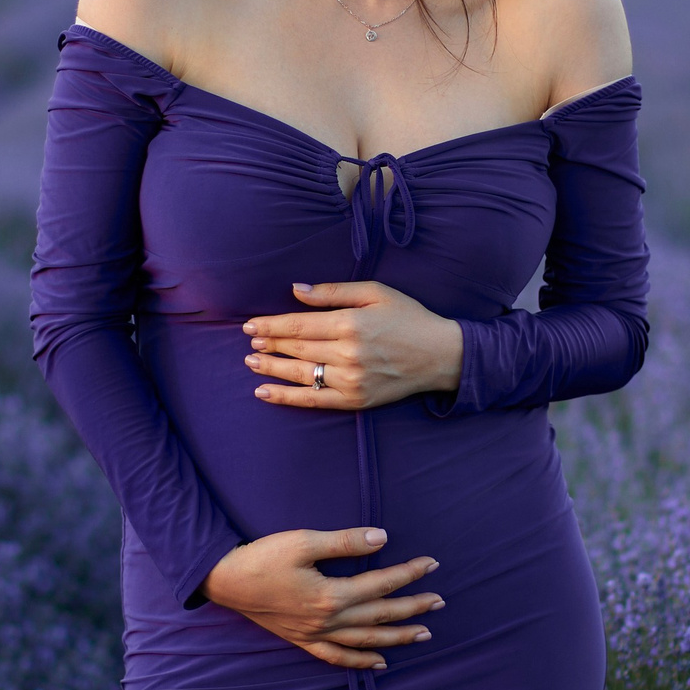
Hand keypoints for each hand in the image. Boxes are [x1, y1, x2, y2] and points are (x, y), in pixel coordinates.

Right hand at [202, 527, 442, 669]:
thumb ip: (344, 542)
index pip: (381, 584)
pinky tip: (380, 661)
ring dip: (397, 637)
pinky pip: (337, 656)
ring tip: (424, 634)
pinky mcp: (303, 640)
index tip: (432, 564)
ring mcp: (315, 634)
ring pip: (365, 640)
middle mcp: (327, 620)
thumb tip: (382, 538)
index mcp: (330, 595)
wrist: (225, 581)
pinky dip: (360, 660)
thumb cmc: (263, 557)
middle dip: (413, 608)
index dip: (409, 574)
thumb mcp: (303, 541)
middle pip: (380, 615)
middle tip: (440, 601)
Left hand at [242, 280, 462, 409]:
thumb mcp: (375, 292)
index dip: (272, 325)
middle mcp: (348, 353)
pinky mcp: (355, 399)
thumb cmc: (408, 318)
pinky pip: (314, 400)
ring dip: (271, 369)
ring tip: (251, 363)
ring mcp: (351, 379)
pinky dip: (286, 397)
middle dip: (269, 344)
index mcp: (351, 323)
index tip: (250, 325)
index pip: (299, 325)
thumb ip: (334, 291)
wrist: (440, 355)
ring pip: (301, 374)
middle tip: (249, 342)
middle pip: (297, 349)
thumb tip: (296, 289)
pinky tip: (265, 393)